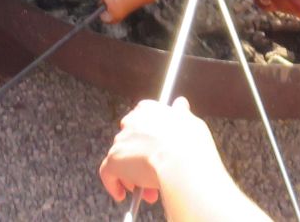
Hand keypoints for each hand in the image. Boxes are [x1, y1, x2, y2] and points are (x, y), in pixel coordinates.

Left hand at [98, 98, 220, 205]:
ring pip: (123, 160)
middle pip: (132, 143)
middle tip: (153, 177)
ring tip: (147, 192)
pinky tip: (121, 194)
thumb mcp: (191, 123)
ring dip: (133, 176)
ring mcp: (121, 140)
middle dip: (142, 161)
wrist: (182, 162)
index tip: (157, 152)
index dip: (149, 141)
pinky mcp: (114, 159)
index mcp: (148, 110)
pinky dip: (113, 184)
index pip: (141, 122)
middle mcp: (132, 121)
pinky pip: (108, 172)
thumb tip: (181, 103)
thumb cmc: (191, 145)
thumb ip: (181, 114)